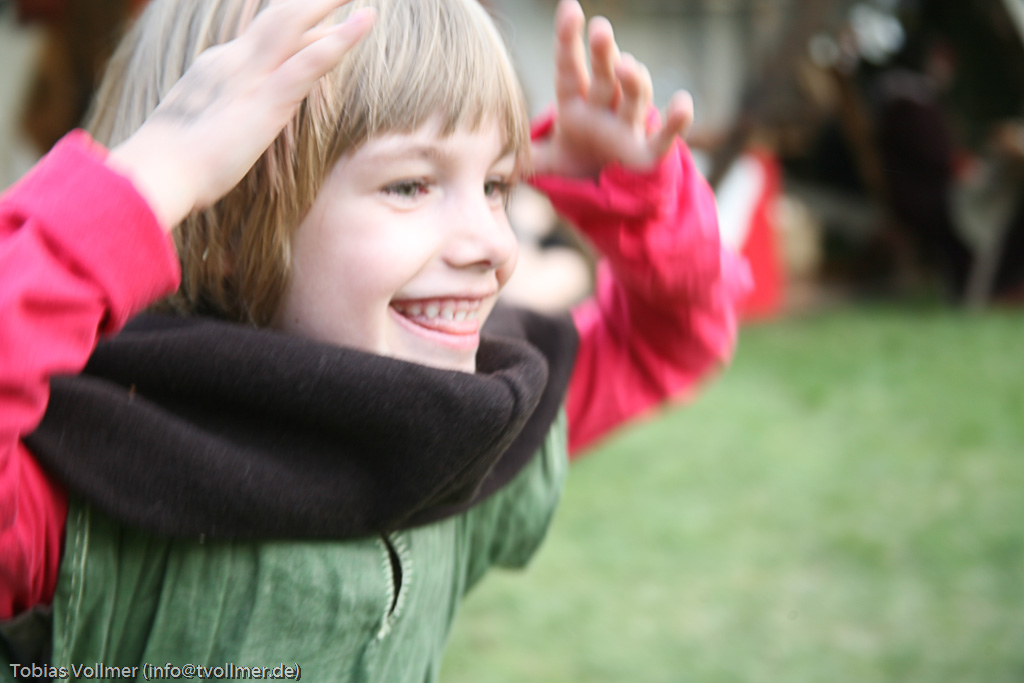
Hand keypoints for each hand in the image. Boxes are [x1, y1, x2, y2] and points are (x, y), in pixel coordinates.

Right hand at [108, 0, 375, 229]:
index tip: (318, 19)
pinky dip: (342, 39)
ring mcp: (251, 76)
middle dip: (312, 2)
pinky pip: (312, 60)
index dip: (295, 26)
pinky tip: (365, 21)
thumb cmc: (171, 167)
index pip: (263, 39)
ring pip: (295, 24)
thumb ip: (215, 121)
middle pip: (280, 18)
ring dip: (328, 3)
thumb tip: (226, 130)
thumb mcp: (194, 132)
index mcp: (216, 68)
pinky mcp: (269, 99)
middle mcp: (233, 61)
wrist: (157, 174)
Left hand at [531, 0, 693, 178]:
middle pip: (603, 75)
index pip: (569, 69)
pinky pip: (665, 136)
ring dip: (633, 81)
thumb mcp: (546, 161)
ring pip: (633, 97)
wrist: (606, 189)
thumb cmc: (576, 161)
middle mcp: (603, 108)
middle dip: (602, 53)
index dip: (568, 40)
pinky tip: (684, 103)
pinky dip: (676, 121)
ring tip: (627, 65)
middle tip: (599, 28)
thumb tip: (497, 160)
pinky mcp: (648, 153)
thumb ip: (526, 156)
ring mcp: (627, 127)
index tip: (569, 8)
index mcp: (574, 105)